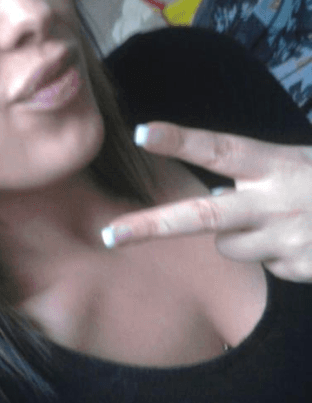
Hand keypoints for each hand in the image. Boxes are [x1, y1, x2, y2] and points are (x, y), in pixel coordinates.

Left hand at [101, 122, 311, 282]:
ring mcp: (286, 240)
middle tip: (110, 234)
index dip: (181, 141)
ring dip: (239, 237)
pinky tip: (302, 240)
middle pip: (203, 217)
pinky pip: (262, 265)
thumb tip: (214, 195)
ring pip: (227, 247)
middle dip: (151, 226)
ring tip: (279, 220)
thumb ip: (258, 175)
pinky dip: (272, 254)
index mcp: (279, 164)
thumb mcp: (299, 163)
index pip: (222, 149)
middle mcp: (276, 203)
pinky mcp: (299, 269)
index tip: (142, 133)